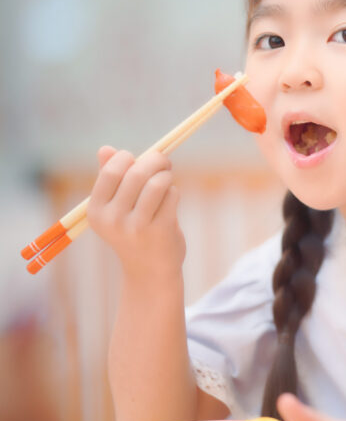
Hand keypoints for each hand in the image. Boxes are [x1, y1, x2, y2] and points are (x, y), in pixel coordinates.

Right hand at [86, 146, 184, 279]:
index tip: (140, 158)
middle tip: (164, 162)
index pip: (111, 171)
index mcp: (96, 210)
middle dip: (155, 160)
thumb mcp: (115, 208)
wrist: (149, 271)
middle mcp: (113, 219)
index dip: (128, 157)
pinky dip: (174, 192)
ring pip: (157, 183)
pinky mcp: (160, 231)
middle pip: (137, 173)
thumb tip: (106, 149)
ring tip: (167, 179)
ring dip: (166, 176)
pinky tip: (170, 200)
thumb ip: (111, 178)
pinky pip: (171, 196)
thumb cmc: (133, 231)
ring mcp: (136, 227)